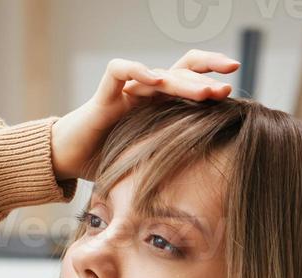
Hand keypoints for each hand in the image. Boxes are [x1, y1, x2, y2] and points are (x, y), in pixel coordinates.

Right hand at [50, 50, 239, 181]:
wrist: (67, 162)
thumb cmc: (105, 163)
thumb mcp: (149, 162)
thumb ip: (173, 161)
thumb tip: (208, 183)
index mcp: (158, 105)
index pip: (189, 78)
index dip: (210, 75)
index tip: (234, 87)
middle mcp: (144, 93)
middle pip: (180, 69)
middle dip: (206, 76)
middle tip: (227, 90)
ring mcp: (124, 92)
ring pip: (158, 73)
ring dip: (183, 83)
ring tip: (205, 93)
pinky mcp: (102, 97)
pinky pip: (118, 71)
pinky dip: (137, 70)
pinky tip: (156, 80)